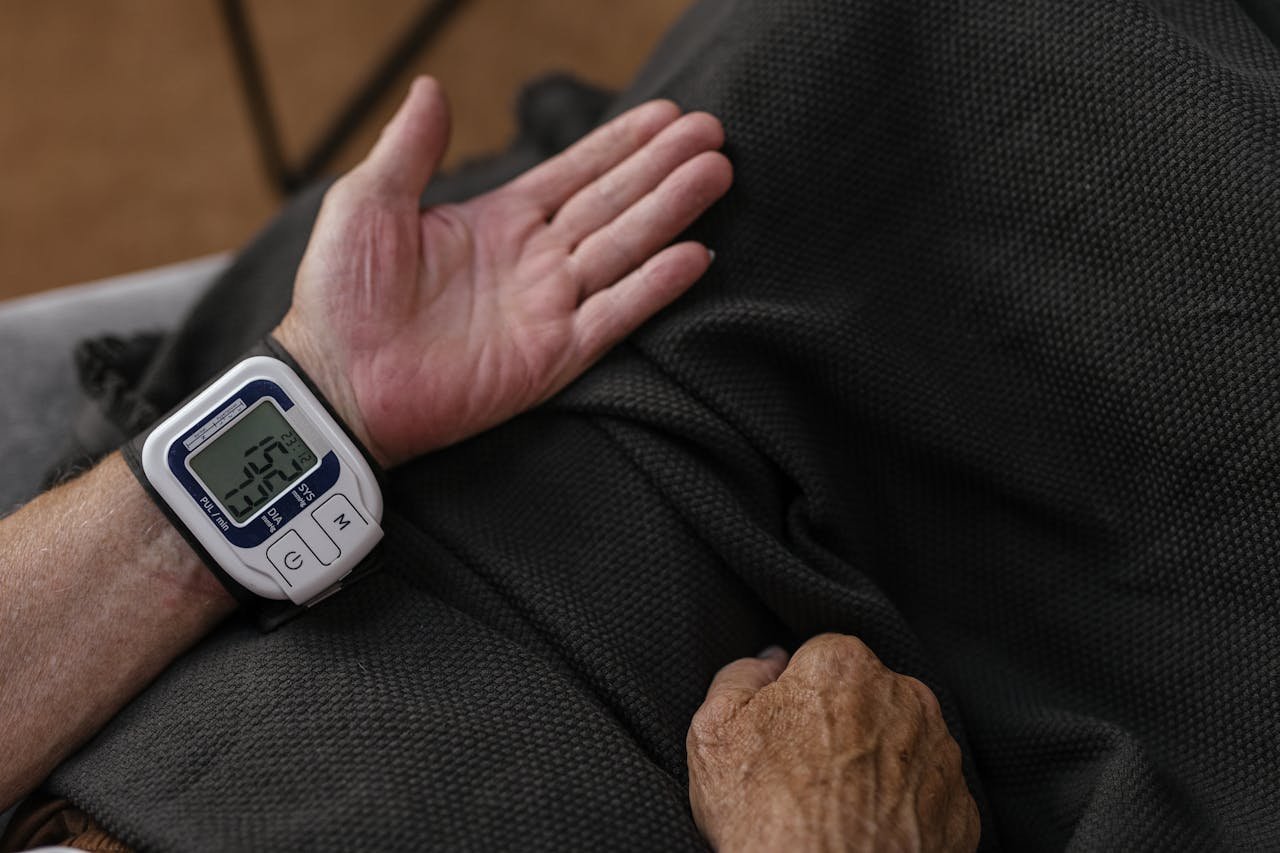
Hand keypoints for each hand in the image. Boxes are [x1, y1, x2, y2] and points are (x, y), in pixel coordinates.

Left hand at [275, 76, 731, 465]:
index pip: (576, 173)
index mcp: (497, 222)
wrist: (336, 381)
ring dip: (671, 211)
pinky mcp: (552, 356)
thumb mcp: (367, 202)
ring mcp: (548, 308)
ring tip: (717, 174)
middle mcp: (533, 261)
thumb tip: (433, 86)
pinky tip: (694, 256)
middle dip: (664, 168)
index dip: (622, 143)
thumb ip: (410, 148)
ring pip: (624, 248)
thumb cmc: (340, 296)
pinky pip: (614, 315)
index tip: (667, 115)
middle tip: (714, 134)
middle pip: (614, 203)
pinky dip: (654, 287)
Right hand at [687, 634, 979, 851]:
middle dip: (842, 721)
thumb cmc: (766, 814)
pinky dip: (905, 807)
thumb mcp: (714, 733)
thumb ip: (739, 677)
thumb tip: (769, 662)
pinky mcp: (961, 809)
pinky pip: (929, 793)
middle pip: (867, 695)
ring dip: (878, 762)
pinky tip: (871, 829)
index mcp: (844, 666)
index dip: (797, 694)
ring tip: (839, 806)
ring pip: (904, 741)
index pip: (820, 657)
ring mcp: (941, 754)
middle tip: (806, 771)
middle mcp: (905, 697)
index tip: (783, 731)